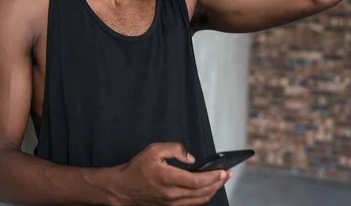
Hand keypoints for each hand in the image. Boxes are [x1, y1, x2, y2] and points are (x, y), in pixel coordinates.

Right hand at [109, 143, 230, 204]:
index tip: (223, 171)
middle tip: (227, 175)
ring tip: (220, 182)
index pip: (197, 181)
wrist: (123, 188)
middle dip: (218, 184)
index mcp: (168, 178)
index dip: (213, 177)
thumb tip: (191, 158)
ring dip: (212, 191)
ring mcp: (172, 203)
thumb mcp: (153, 150)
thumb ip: (174, 149)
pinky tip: (206, 189)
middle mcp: (172, 194)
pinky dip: (202, 197)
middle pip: (202, 192)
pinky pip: (192, 204)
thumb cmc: (136, 168)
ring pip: (199, 200)